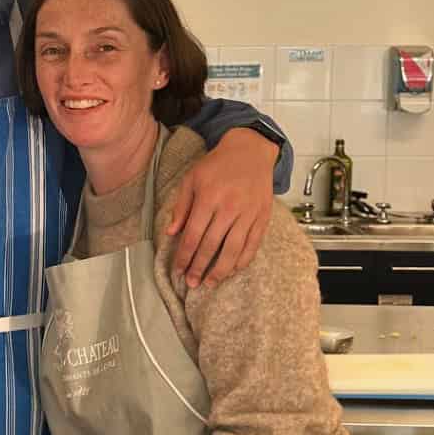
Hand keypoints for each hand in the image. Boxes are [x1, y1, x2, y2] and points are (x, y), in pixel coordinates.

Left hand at [166, 128, 275, 287]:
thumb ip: (181, 206)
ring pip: (233, 249)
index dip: (184, 256)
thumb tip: (171, 232)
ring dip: (220, 270)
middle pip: (212, 246)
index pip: (193, 235)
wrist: (250, 151)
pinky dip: (243, 260)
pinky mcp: (262, 217)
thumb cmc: (218, 164)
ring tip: (210, 283)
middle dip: (199, 267)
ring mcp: (248, 213)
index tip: (178, 270)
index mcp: (209, 197)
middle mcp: (229, 207)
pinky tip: (232, 270)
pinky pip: (253, 244)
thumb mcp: (192, 178)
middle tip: (191, 282)